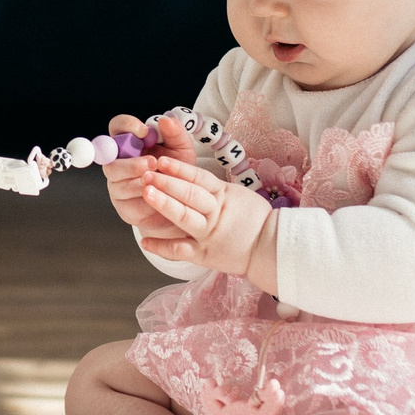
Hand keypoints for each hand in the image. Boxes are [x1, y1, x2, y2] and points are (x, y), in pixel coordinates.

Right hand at [100, 113, 192, 236]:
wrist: (183, 204)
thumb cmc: (178, 173)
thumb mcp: (182, 150)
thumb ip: (176, 134)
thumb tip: (166, 120)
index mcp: (130, 144)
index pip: (117, 127)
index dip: (126, 125)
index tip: (144, 131)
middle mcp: (119, 163)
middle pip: (109, 158)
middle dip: (132, 161)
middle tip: (153, 163)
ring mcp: (118, 185)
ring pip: (117, 180)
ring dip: (138, 180)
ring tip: (159, 182)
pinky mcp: (123, 206)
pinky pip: (127, 201)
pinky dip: (145, 200)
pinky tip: (158, 197)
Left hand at [136, 155, 276, 282]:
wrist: (270, 248)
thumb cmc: (255, 219)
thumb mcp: (238, 195)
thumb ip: (216, 188)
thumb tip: (193, 176)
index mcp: (223, 196)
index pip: (198, 178)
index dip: (179, 168)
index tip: (161, 161)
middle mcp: (214, 214)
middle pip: (188, 194)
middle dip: (166, 182)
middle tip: (147, 173)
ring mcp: (208, 234)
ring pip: (184, 217)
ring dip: (164, 204)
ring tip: (146, 193)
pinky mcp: (204, 254)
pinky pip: (181, 250)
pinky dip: (162, 247)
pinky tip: (145, 242)